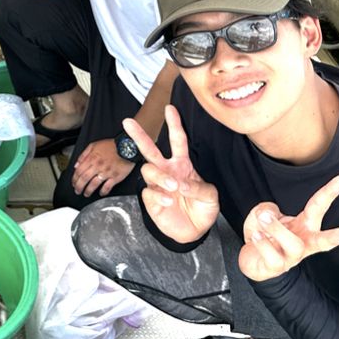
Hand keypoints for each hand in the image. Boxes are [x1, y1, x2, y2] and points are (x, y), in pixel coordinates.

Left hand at [72, 137, 132, 199]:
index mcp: (92, 158)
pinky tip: (101, 193)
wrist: (127, 147)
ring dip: (88, 191)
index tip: (73, 183)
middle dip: (79, 187)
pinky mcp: (115, 177)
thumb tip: (77, 164)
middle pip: (84, 179)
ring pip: (94, 184)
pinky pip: (107, 187)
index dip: (74, 179)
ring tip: (86, 194)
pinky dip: (103, 192)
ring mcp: (107, 172)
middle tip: (77, 191)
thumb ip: (84, 155)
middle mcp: (98, 166)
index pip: (79, 171)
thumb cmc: (112, 146)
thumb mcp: (94, 145)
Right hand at [127, 106, 219, 243]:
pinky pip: (148, 192)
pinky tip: (168, 201)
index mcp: (182, 164)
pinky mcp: (151, 199)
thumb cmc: (202, 208)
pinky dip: (159, 195)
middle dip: (138, 135)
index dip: (174, 124)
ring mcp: (157, 184)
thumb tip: (181, 183)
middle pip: (149, 149)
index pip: (177, 141)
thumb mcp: (210, 196)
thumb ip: (199, 187)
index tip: (170, 109)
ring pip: (148, 169)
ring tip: (172, 185)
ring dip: (160, 176)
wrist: (194, 230)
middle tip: (127, 122)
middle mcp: (167, 170)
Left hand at [239, 175, 338, 282]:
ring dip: (277, 228)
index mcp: (302, 226)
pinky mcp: (274, 268)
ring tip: (263, 218)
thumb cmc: (263, 235)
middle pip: (320, 241)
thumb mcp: (262, 213)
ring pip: (294, 245)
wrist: (251, 260)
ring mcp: (290, 258)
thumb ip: (266, 208)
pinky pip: (272, 256)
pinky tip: (256, 236)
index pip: (318, 207)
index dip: (329, 193)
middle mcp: (301, 243)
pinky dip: (263, 243)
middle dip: (334, 237)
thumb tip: (270, 215)